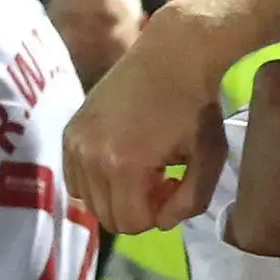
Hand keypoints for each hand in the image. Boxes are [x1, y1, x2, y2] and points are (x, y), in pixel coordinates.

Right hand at [64, 34, 227, 233]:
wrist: (173, 55)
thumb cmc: (197, 107)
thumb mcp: (208, 160)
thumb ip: (189, 203)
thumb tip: (160, 223)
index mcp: (124, 166)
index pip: (130, 224)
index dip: (157, 214)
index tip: (173, 184)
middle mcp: (91, 156)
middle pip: (108, 217)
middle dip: (137, 208)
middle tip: (161, 177)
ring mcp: (76, 142)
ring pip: (89, 200)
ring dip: (117, 195)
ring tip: (142, 167)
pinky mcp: (70, 130)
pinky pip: (75, 177)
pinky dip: (96, 179)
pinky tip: (122, 157)